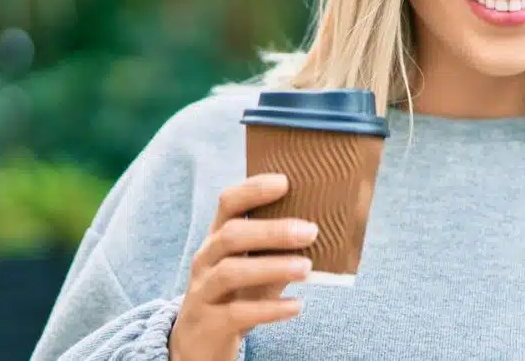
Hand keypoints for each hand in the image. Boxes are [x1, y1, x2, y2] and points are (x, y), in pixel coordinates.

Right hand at [170, 173, 317, 360]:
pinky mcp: (208, 323)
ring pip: (230, 272)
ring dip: (272, 267)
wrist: (198, 343)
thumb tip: (325, 230)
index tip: (285, 182)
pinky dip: (269, 309)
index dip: (254, 189)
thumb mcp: (255, 266)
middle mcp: (206, 259)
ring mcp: (203, 291)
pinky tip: (296, 306)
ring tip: (306, 268)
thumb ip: (279, 249)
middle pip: (232, 235)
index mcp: (218, 237)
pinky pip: (237, 313)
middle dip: (272, 231)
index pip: (229, 203)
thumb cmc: (237, 295)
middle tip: (311, 231)